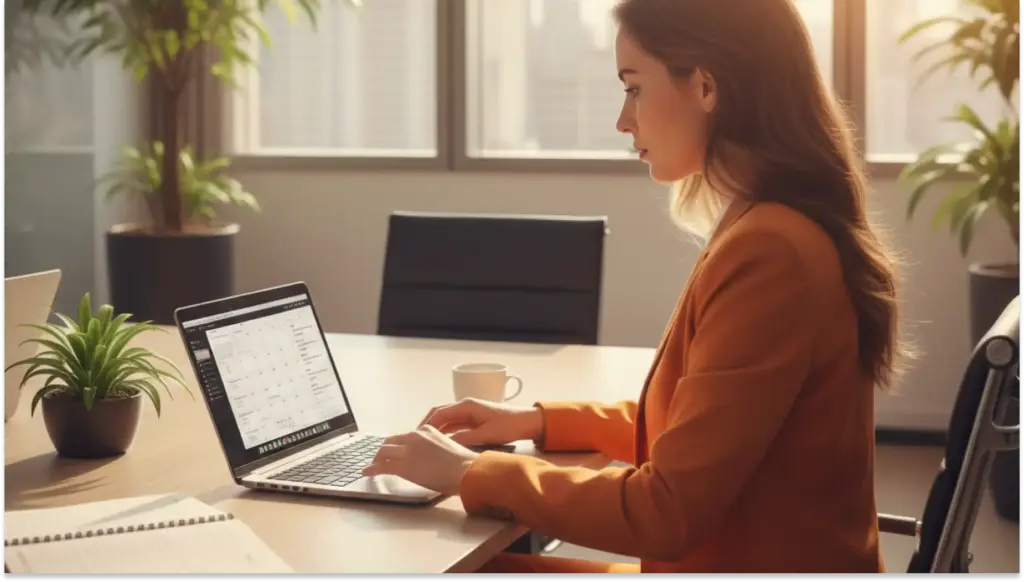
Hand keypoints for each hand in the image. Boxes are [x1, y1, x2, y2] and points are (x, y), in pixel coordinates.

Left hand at [361, 425, 478, 495]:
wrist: (465, 470)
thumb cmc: (464, 464)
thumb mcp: (449, 448)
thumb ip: (437, 448)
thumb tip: (434, 458)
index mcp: (427, 430)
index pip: (406, 436)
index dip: (398, 445)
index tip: (396, 451)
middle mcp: (414, 436)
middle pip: (391, 441)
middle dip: (384, 450)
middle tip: (381, 458)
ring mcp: (407, 450)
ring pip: (384, 451)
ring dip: (377, 458)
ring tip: (373, 466)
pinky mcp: (402, 465)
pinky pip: (382, 466)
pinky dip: (372, 469)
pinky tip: (367, 473)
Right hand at [419, 398, 543, 446]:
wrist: (527, 422)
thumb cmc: (508, 426)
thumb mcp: (485, 435)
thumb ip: (464, 439)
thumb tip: (444, 444)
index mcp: (466, 406)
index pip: (439, 413)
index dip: (426, 425)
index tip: (415, 437)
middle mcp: (465, 406)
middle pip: (439, 414)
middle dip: (426, 426)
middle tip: (415, 440)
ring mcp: (469, 412)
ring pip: (446, 419)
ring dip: (435, 429)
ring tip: (424, 443)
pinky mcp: (474, 419)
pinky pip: (455, 424)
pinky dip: (446, 431)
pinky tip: (441, 442)